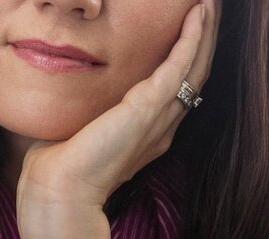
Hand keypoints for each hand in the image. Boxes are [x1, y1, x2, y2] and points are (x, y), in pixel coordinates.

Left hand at [15, 0, 219, 212]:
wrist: (59, 189)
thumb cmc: (59, 166)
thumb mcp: (78, 132)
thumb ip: (86, 114)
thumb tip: (69, 100)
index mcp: (147, 133)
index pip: (175, 88)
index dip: (187, 57)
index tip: (190, 28)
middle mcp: (160, 126)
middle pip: (193, 73)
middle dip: (203, 38)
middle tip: (209, 8)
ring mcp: (158, 117)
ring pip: (194, 66)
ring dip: (204, 32)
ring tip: (209, 4)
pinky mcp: (149, 108)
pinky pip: (180, 65)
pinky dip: (191, 38)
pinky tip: (198, 15)